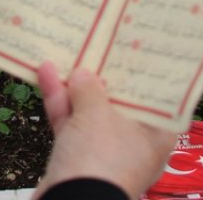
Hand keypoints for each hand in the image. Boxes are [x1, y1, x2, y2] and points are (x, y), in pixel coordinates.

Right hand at [32, 63, 177, 198]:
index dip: (145, 75)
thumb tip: (83, 76)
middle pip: (120, 103)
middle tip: (99, 45)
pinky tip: (46, 73)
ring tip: (67, 52)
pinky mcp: (77, 158)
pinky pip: (70, 124)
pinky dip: (60, 101)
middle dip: (104, 77)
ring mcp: (103, 151)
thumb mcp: (97, 114)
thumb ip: (90, 89)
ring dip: (75, 85)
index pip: (156, 99)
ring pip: (90, 111)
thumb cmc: (99, 158)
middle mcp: (134, 144)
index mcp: (156, 135)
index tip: (137, 52)